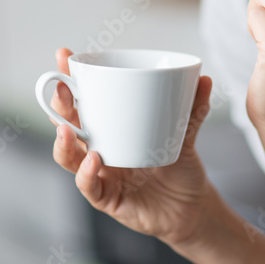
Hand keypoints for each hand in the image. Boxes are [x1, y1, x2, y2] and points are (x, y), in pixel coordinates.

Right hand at [49, 47, 215, 247]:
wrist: (191, 208)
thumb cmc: (179, 167)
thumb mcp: (185, 134)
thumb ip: (193, 109)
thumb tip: (205, 79)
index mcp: (110, 127)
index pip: (82, 99)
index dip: (70, 79)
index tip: (64, 55)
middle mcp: (98, 148)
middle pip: (67, 124)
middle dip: (59, 105)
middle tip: (62, 88)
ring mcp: (100, 174)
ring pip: (69, 157)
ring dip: (64, 142)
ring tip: (67, 129)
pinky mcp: (107, 198)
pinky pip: (89, 187)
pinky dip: (87, 175)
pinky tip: (93, 161)